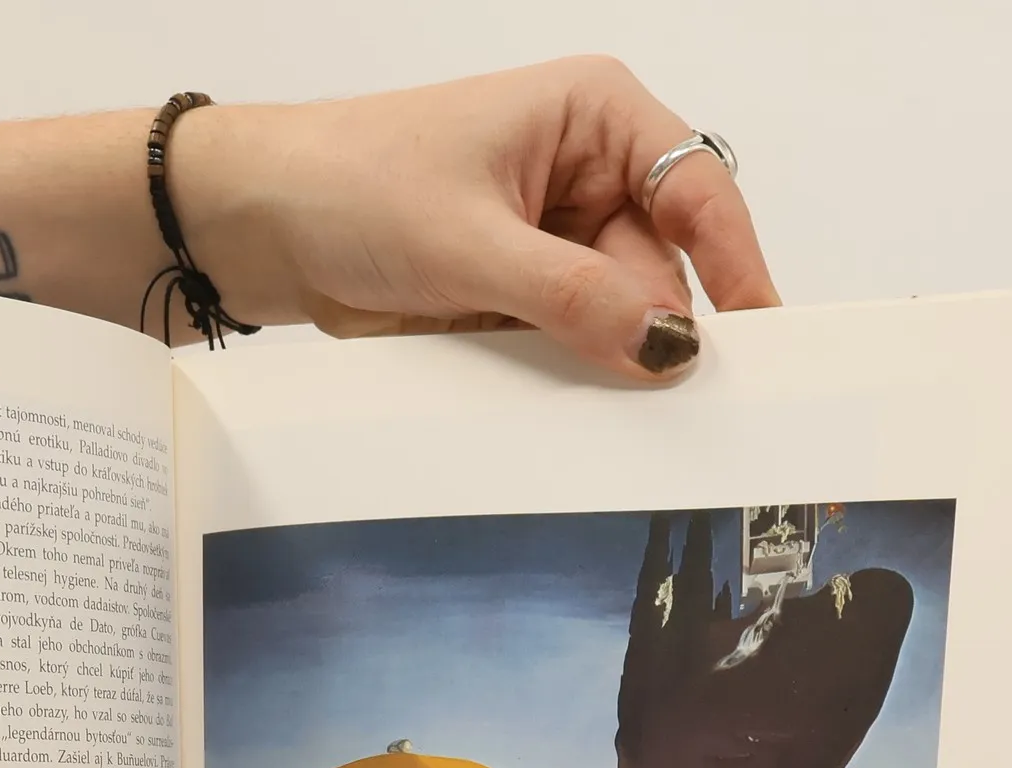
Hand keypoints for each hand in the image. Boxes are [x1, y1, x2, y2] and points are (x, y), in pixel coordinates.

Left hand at [175, 59, 778, 378]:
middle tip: (655, 408)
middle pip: (656, 270)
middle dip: (646, 334)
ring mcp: (545, 236)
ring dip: (589, 359)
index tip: (762, 343)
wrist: (249, 222)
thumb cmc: (348, 186)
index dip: (735, 269)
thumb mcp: (471, 246)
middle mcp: (582, 171)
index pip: (699, 193)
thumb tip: (667, 347)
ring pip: (607, 317)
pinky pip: (557, 343)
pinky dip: (549, 371)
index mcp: (594, 116)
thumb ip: (574, 299)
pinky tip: (528, 389)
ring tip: (561, 390)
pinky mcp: (508, 291)